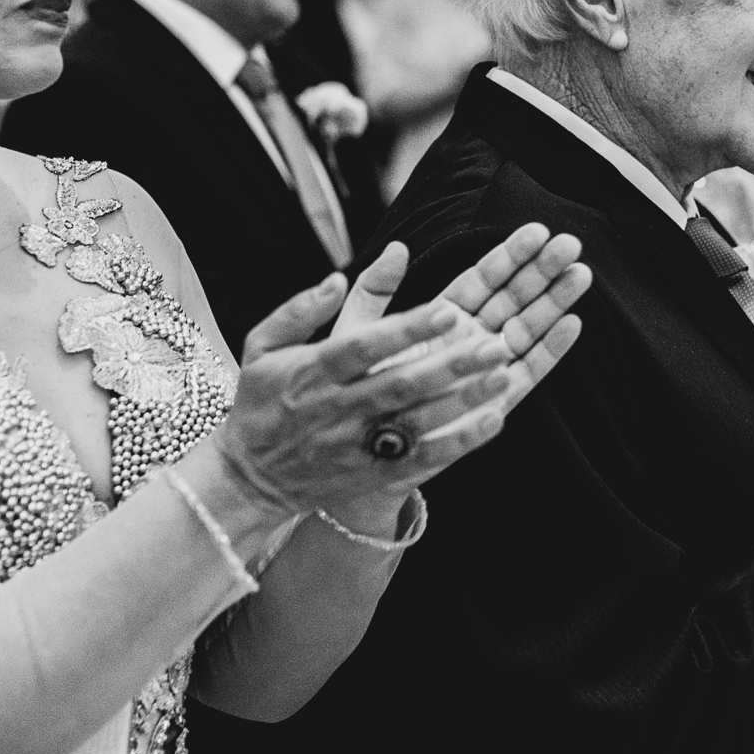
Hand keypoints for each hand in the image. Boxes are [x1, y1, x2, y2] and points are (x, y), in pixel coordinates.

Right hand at [217, 225, 588, 514]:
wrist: (250, 477)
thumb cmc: (262, 399)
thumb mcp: (263, 345)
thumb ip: (300, 309)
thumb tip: (337, 276)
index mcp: (309, 372)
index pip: (362, 347)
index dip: (405, 330)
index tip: (448, 309)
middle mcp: (334, 410)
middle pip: (398, 386)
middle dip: (449, 364)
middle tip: (493, 341)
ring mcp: (354, 446)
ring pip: (416, 424)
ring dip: (463, 401)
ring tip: (503, 374)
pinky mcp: (370, 474)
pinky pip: (421, 461)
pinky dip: (458, 443)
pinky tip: (492, 420)